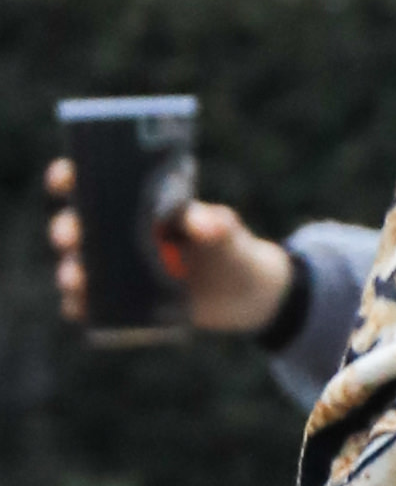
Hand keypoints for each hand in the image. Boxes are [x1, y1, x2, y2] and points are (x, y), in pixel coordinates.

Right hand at [42, 160, 293, 334]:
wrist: (241, 294)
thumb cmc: (227, 248)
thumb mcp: (226, 233)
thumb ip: (217, 224)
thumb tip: (208, 225)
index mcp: (133, 204)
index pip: (90, 184)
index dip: (68, 177)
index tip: (64, 177)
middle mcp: (112, 234)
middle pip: (74, 226)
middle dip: (66, 229)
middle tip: (72, 236)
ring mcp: (111, 269)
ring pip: (75, 266)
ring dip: (68, 271)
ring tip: (76, 278)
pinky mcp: (114, 302)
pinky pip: (86, 305)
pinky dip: (79, 306)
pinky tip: (80, 308)